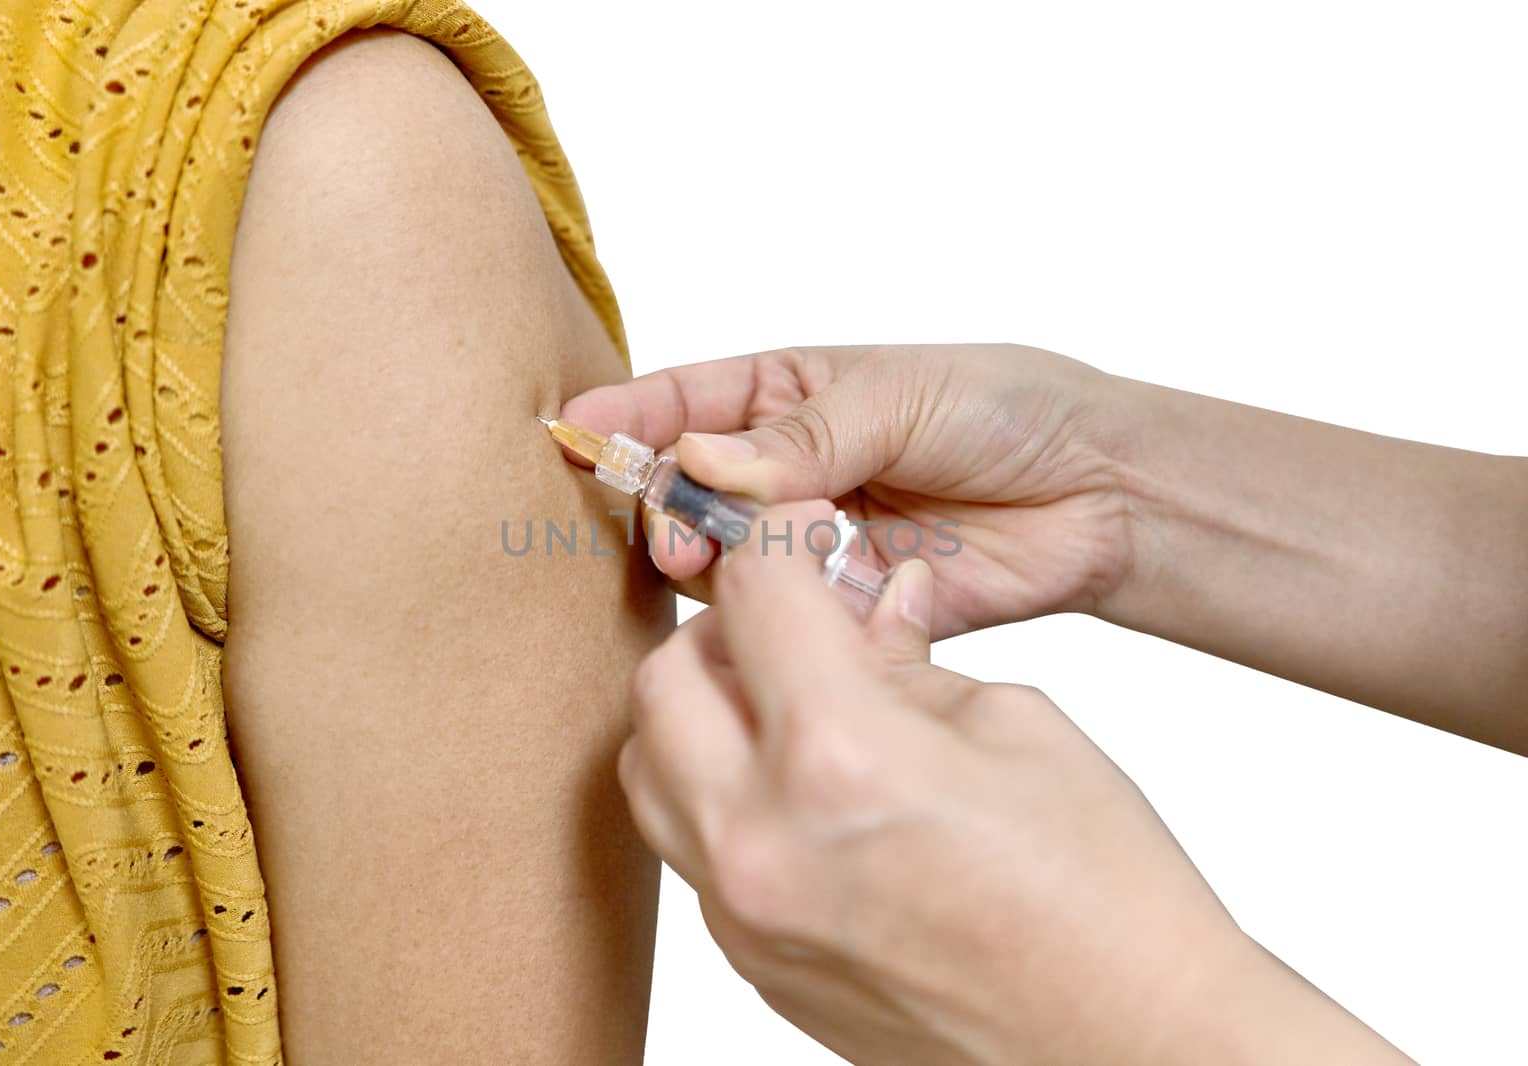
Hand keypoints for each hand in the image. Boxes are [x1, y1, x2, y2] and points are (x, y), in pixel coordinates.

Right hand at [561, 344, 1130, 637]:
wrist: (1101, 494)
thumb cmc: (1008, 411)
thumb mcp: (898, 396)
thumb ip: (798, 440)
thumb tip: (700, 460)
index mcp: (791, 395)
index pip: (684, 402)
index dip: (626, 418)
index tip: (574, 436)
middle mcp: (788, 471)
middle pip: (686, 490)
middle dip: (662, 505)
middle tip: (669, 529)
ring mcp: (811, 543)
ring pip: (721, 561)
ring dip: (706, 564)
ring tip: (710, 562)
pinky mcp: (844, 609)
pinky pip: (781, 619)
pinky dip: (766, 617)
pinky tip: (776, 606)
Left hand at [622, 500, 1415, 1065]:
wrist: (1130, 1045)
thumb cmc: (1107, 896)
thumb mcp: (1016, 729)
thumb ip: (904, 659)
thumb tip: (861, 606)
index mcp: (841, 759)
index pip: (754, 596)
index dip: (775, 538)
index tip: (792, 528)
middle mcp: (764, 842)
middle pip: (664, 678)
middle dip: (723, 625)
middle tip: (791, 619)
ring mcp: (745, 915)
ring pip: (648, 769)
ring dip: (700, 713)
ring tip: (785, 701)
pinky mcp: (752, 964)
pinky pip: (688, 849)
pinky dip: (720, 794)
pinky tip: (800, 788)